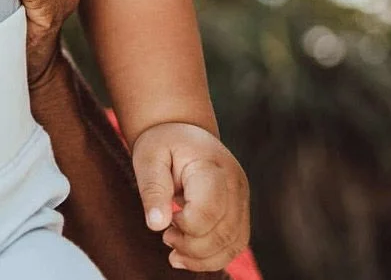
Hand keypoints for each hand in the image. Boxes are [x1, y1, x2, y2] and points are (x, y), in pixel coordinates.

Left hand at [131, 121, 250, 272]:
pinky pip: (235, 244)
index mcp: (212, 167)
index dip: (185, 226)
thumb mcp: (148, 157)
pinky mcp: (240, 211)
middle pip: (223, 232)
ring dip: (203, 258)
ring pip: (233, 244)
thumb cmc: (163, 143)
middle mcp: (235, 184)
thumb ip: (152, 189)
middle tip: (166, 238)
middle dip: (192, 247)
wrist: (183, 132)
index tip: (165, 220)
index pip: (208, 211)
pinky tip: (188, 255)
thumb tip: (156, 225)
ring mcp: (242, 199)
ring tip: (175, 252)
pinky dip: (213, 257)